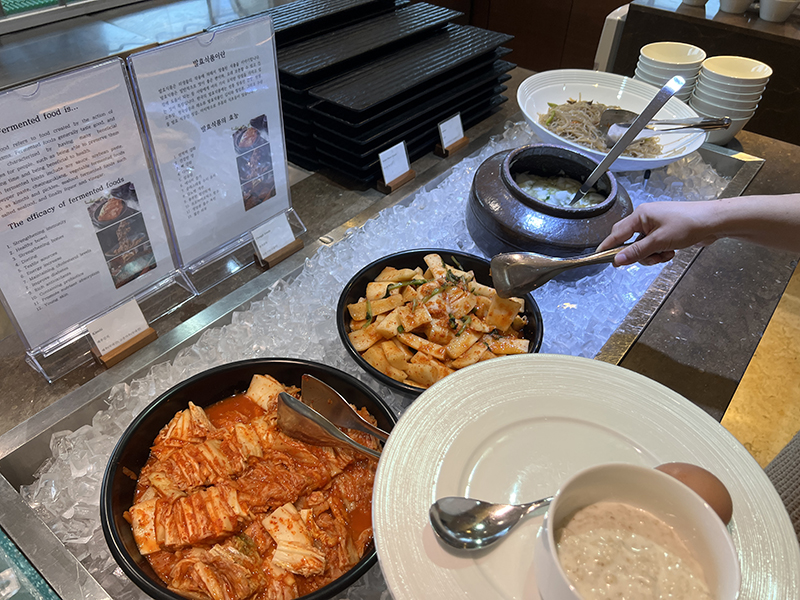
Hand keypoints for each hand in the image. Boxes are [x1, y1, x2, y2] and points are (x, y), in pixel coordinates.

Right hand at [597, 201, 720, 265]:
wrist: (714, 222)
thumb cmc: (689, 224)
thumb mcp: (660, 241)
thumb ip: (637, 252)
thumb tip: (617, 260)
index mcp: (640, 215)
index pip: (617, 233)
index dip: (608, 246)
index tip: (598, 257)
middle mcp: (645, 218)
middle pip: (629, 241)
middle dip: (637, 253)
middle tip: (648, 258)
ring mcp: (655, 225)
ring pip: (642, 247)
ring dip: (651, 255)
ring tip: (665, 254)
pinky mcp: (664, 231)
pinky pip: (653, 246)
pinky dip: (659, 252)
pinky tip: (671, 251)